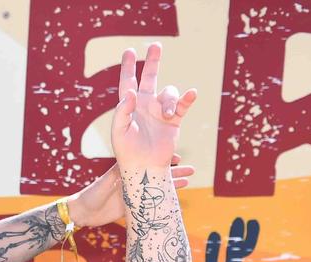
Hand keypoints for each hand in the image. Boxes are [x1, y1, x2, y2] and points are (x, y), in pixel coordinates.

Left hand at [68, 154, 194, 226]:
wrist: (83, 213)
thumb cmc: (90, 196)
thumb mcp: (104, 185)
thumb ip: (115, 176)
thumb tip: (127, 164)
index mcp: (125, 171)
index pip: (148, 161)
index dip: (161, 159)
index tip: (177, 156)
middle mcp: (133, 179)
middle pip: (157, 172)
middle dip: (173, 170)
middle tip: (191, 168)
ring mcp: (135, 191)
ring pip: (157, 184)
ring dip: (173, 182)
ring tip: (190, 179)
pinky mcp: (134, 203)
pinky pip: (153, 199)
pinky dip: (164, 196)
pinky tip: (177, 197)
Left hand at [111, 43, 196, 169]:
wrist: (144, 167)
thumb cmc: (127, 151)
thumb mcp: (119, 131)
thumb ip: (122, 110)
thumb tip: (131, 91)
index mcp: (129, 106)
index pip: (127, 82)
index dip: (128, 67)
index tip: (128, 52)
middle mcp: (145, 105)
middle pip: (150, 77)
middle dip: (152, 61)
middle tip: (156, 45)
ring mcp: (160, 111)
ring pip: (169, 92)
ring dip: (170, 100)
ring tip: (167, 115)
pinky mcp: (174, 120)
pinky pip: (183, 104)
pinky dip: (187, 98)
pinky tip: (191, 94)